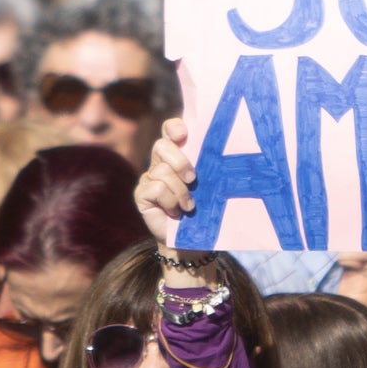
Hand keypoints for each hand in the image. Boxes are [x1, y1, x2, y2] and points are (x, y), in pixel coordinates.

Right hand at [136, 116, 198, 245]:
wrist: (191, 239)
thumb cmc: (204, 210)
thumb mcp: (209, 185)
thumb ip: (208, 167)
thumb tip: (225, 152)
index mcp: (177, 155)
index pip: (170, 130)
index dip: (174, 127)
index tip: (184, 135)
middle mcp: (160, 163)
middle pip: (162, 146)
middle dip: (180, 161)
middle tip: (193, 179)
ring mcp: (148, 178)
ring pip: (162, 170)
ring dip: (180, 190)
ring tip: (188, 206)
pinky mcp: (141, 194)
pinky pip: (157, 188)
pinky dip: (171, 201)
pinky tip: (176, 212)